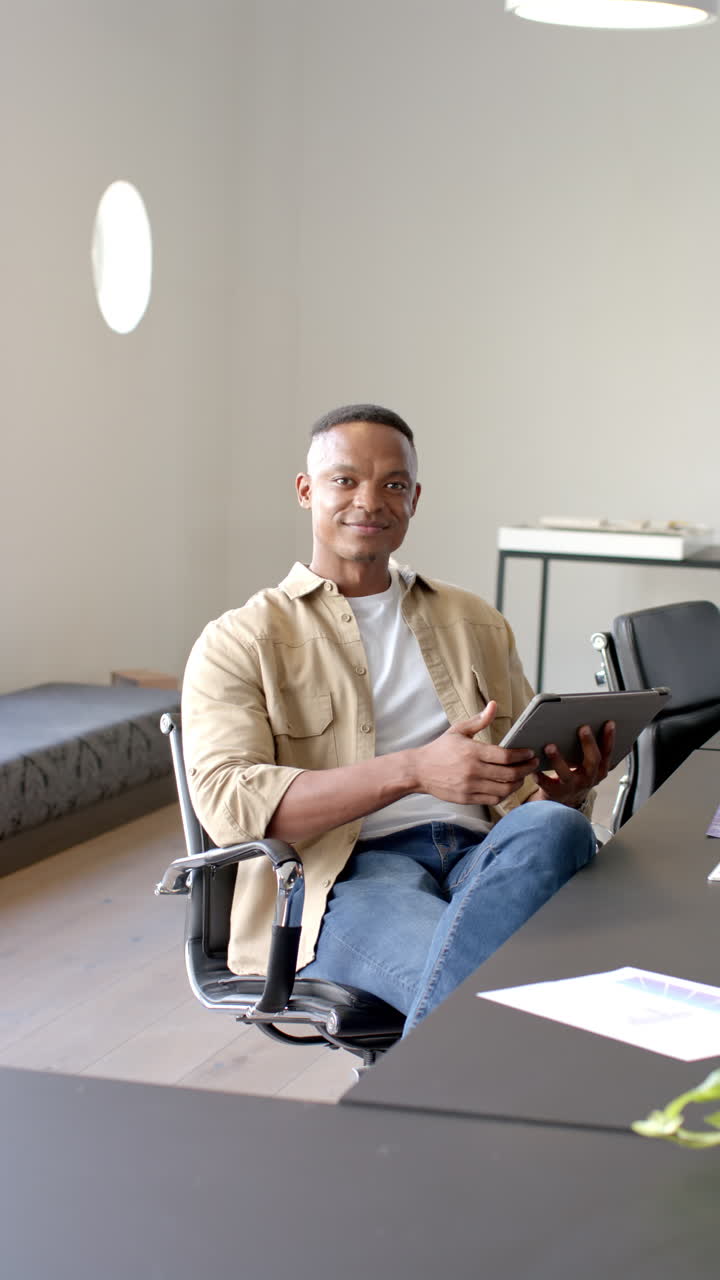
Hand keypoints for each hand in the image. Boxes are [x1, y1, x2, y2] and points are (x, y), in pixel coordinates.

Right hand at [413, 701, 539, 806]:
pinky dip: (505, 794)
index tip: (530, 753)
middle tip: (533, 764)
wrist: (419, 770)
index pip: (505, 756)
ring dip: (518, 783)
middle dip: (526, 769)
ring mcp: (470, 786)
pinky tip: (508, 786)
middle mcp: (473, 770)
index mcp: (472, 751)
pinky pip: (493, 799)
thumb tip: (494, 705)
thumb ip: (479, 720)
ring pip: (504, 789)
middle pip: (509, 774)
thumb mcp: (458, 730)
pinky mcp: (467, 798)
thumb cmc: (440, 749)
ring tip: (522, 776)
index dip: (522, 755)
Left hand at [533, 720, 614, 808]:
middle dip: (588, 743)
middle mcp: (589, 778)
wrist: (563, 800)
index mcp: (599, 770)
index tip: (609, 722)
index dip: (609, 738)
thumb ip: (589, 747)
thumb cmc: (575, 774)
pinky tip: (534, 766)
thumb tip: (587, 720)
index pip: (607, 752)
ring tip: (550, 746)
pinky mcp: (555, 792)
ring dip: (558, 759)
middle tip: (583, 728)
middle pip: (592, 761)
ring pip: (566, 774)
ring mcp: (572, 786)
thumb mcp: (587, 764)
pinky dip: (539, 775)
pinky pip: (546, 784)